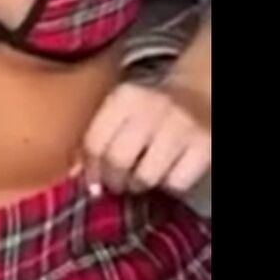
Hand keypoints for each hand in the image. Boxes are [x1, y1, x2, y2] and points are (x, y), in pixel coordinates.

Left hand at [81, 81, 210, 195]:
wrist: (198, 93)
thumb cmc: (149, 108)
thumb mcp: (121, 109)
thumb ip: (98, 134)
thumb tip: (75, 173)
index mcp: (125, 96)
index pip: (95, 142)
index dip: (90, 168)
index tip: (92, 179)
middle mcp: (152, 107)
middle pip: (118, 161)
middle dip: (114, 180)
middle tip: (117, 182)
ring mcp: (181, 126)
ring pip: (146, 176)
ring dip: (139, 185)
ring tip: (140, 178)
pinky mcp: (204, 145)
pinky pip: (176, 183)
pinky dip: (168, 186)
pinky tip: (165, 175)